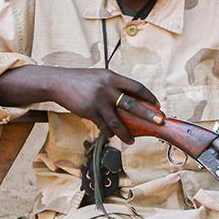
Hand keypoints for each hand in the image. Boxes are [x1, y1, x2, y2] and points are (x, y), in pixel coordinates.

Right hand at [43, 68, 158, 142]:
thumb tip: (131, 98)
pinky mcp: (89, 111)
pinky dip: (109, 132)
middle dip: (148, 114)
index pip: (136, 87)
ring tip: (131, 141)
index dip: (149, 96)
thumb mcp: (100, 77)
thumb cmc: (81, 80)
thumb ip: (114, 85)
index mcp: (112, 77)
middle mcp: (107, 88)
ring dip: (126, 133)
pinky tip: (112, 136)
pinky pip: (103, 126)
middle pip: (133, 104)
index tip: (157, 104)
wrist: (59, 82)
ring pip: (118, 121)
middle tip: (159, 121)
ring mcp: (98, 101)